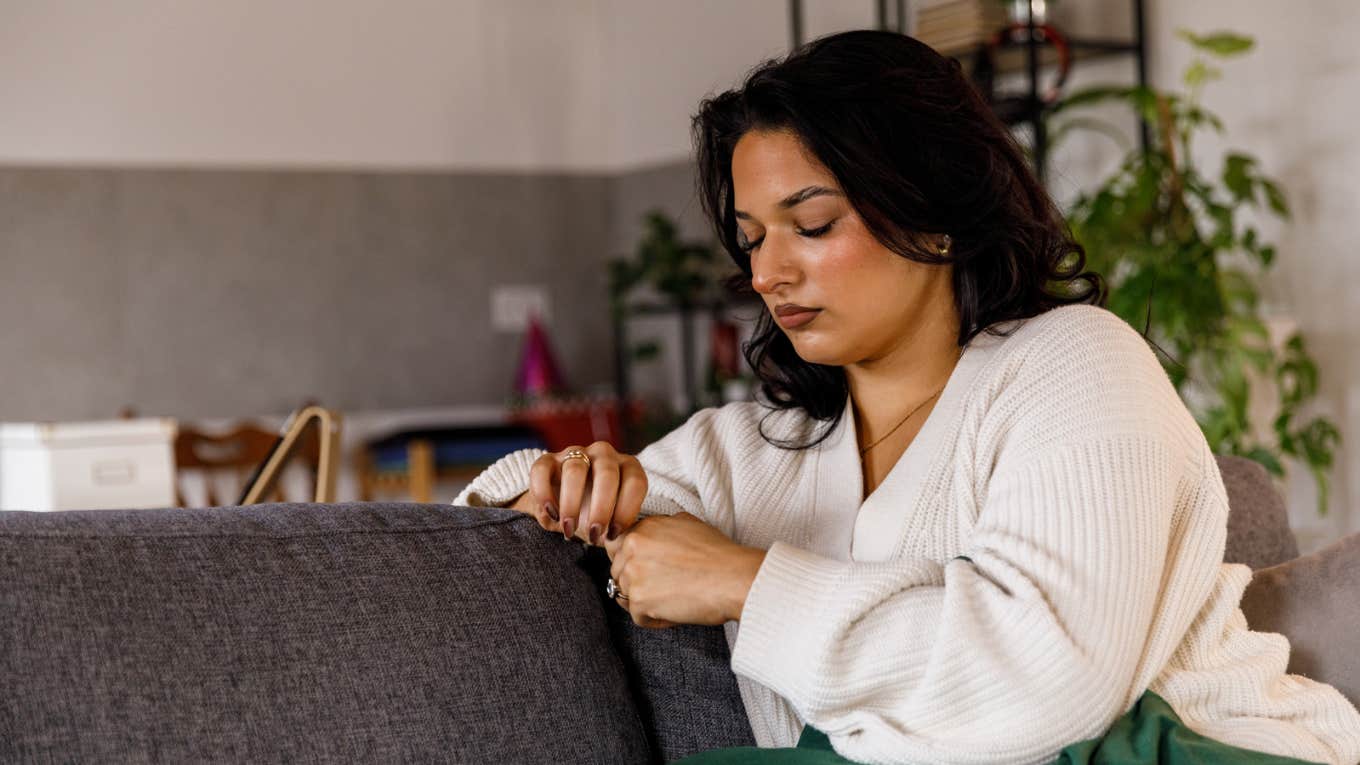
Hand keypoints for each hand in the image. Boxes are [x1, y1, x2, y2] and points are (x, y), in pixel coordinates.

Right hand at [509, 442, 646, 545]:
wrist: (566, 508)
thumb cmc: (597, 515)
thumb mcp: (613, 521)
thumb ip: (620, 527)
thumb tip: (623, 542)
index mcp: (627, 466)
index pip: (635, 482)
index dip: (626, 510)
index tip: (614, 534)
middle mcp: (604, 454)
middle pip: (607, 474)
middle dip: (601, 508)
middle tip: (594, 534)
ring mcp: (575, 454)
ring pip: (575, 470)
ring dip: (572, 503)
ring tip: (570, 529)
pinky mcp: (547, 460)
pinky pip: (542, 470)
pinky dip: (545, 494)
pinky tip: (552, 514)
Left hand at [601, 512, 765, 627]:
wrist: (733, 577)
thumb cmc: (718, 553)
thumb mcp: (687, 523)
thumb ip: (660, 527)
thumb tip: (652, 534)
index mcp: (641, 529)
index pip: (613, 546)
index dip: (627, 559)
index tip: (644, 568)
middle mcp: (632, 548)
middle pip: (617, 572)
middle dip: (636, 582)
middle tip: (664, 587)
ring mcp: (633, 575)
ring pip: (624, 596)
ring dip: (645, 601)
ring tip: (673, 599)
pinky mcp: (639, 602)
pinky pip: (638, 617)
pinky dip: (656, 619)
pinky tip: (677, 611)